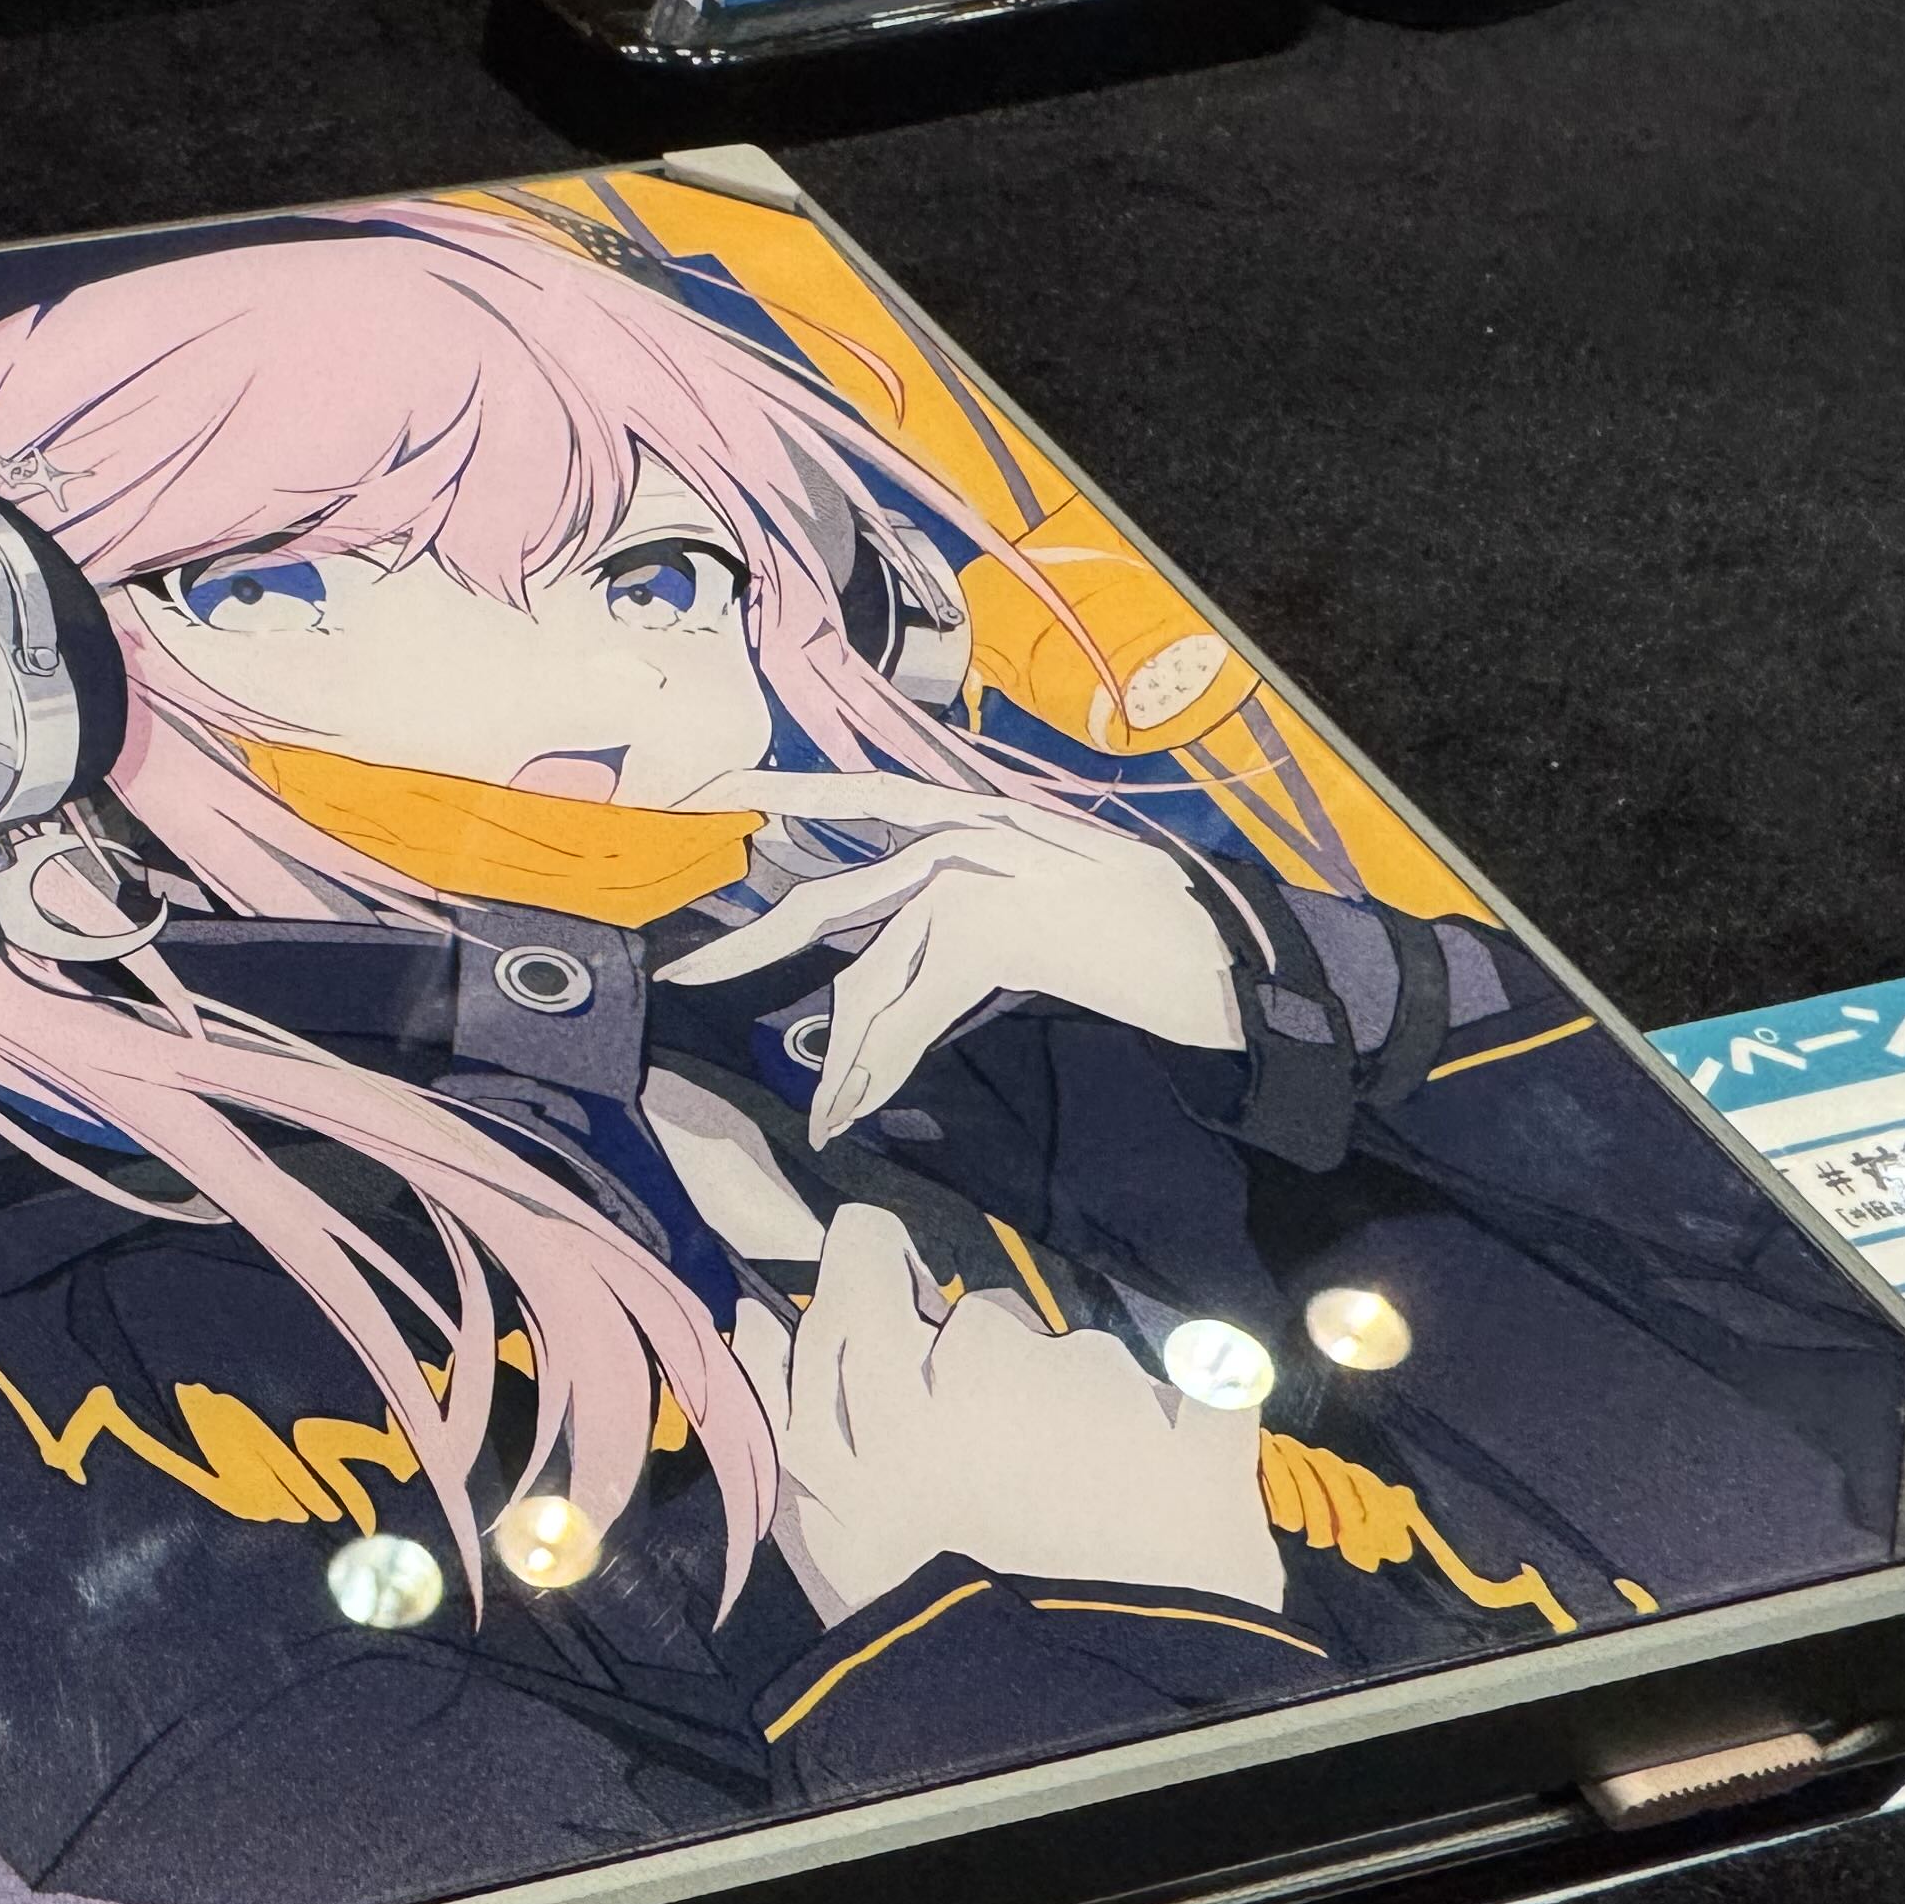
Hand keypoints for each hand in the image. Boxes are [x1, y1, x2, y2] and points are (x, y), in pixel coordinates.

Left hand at [654, 769, 1242, 1144]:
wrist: (1222, 955)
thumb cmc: (1143, 931)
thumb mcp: (1043, 893)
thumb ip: (964, 901)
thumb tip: (895, 948)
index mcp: (972, 813)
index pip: (859, 792)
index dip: (782, 795)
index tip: (707, 797)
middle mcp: (964, 831)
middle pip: (830, 896)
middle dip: (750, 945)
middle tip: (681, 974)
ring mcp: (975, 875)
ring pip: (869, 976)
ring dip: (845, 1057)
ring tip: (827, 1111)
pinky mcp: (988, 932)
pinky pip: (908, 1011)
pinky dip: (876, 1068)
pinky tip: (855, 1108)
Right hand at [733, 1204, 1280, 1625]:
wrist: (1063, 1712)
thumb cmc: (913, 1616)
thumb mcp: (811, 1517)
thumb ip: (782, 1405)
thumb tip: (756, 1309)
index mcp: (888, 1378)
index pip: (869, 1256)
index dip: (874, 1262)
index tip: (884, 1287)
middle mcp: (994, 1358)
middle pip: (984, 1318)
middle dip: (985, 1370)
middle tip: (985, 1464)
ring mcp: (1107, 1391)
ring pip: (1087, 1358)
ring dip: (1080, 1410)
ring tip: (1073, 1509)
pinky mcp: (1201, 1434)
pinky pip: (1205, 1391)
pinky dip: (1192, 1422)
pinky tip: (1163, 1483)